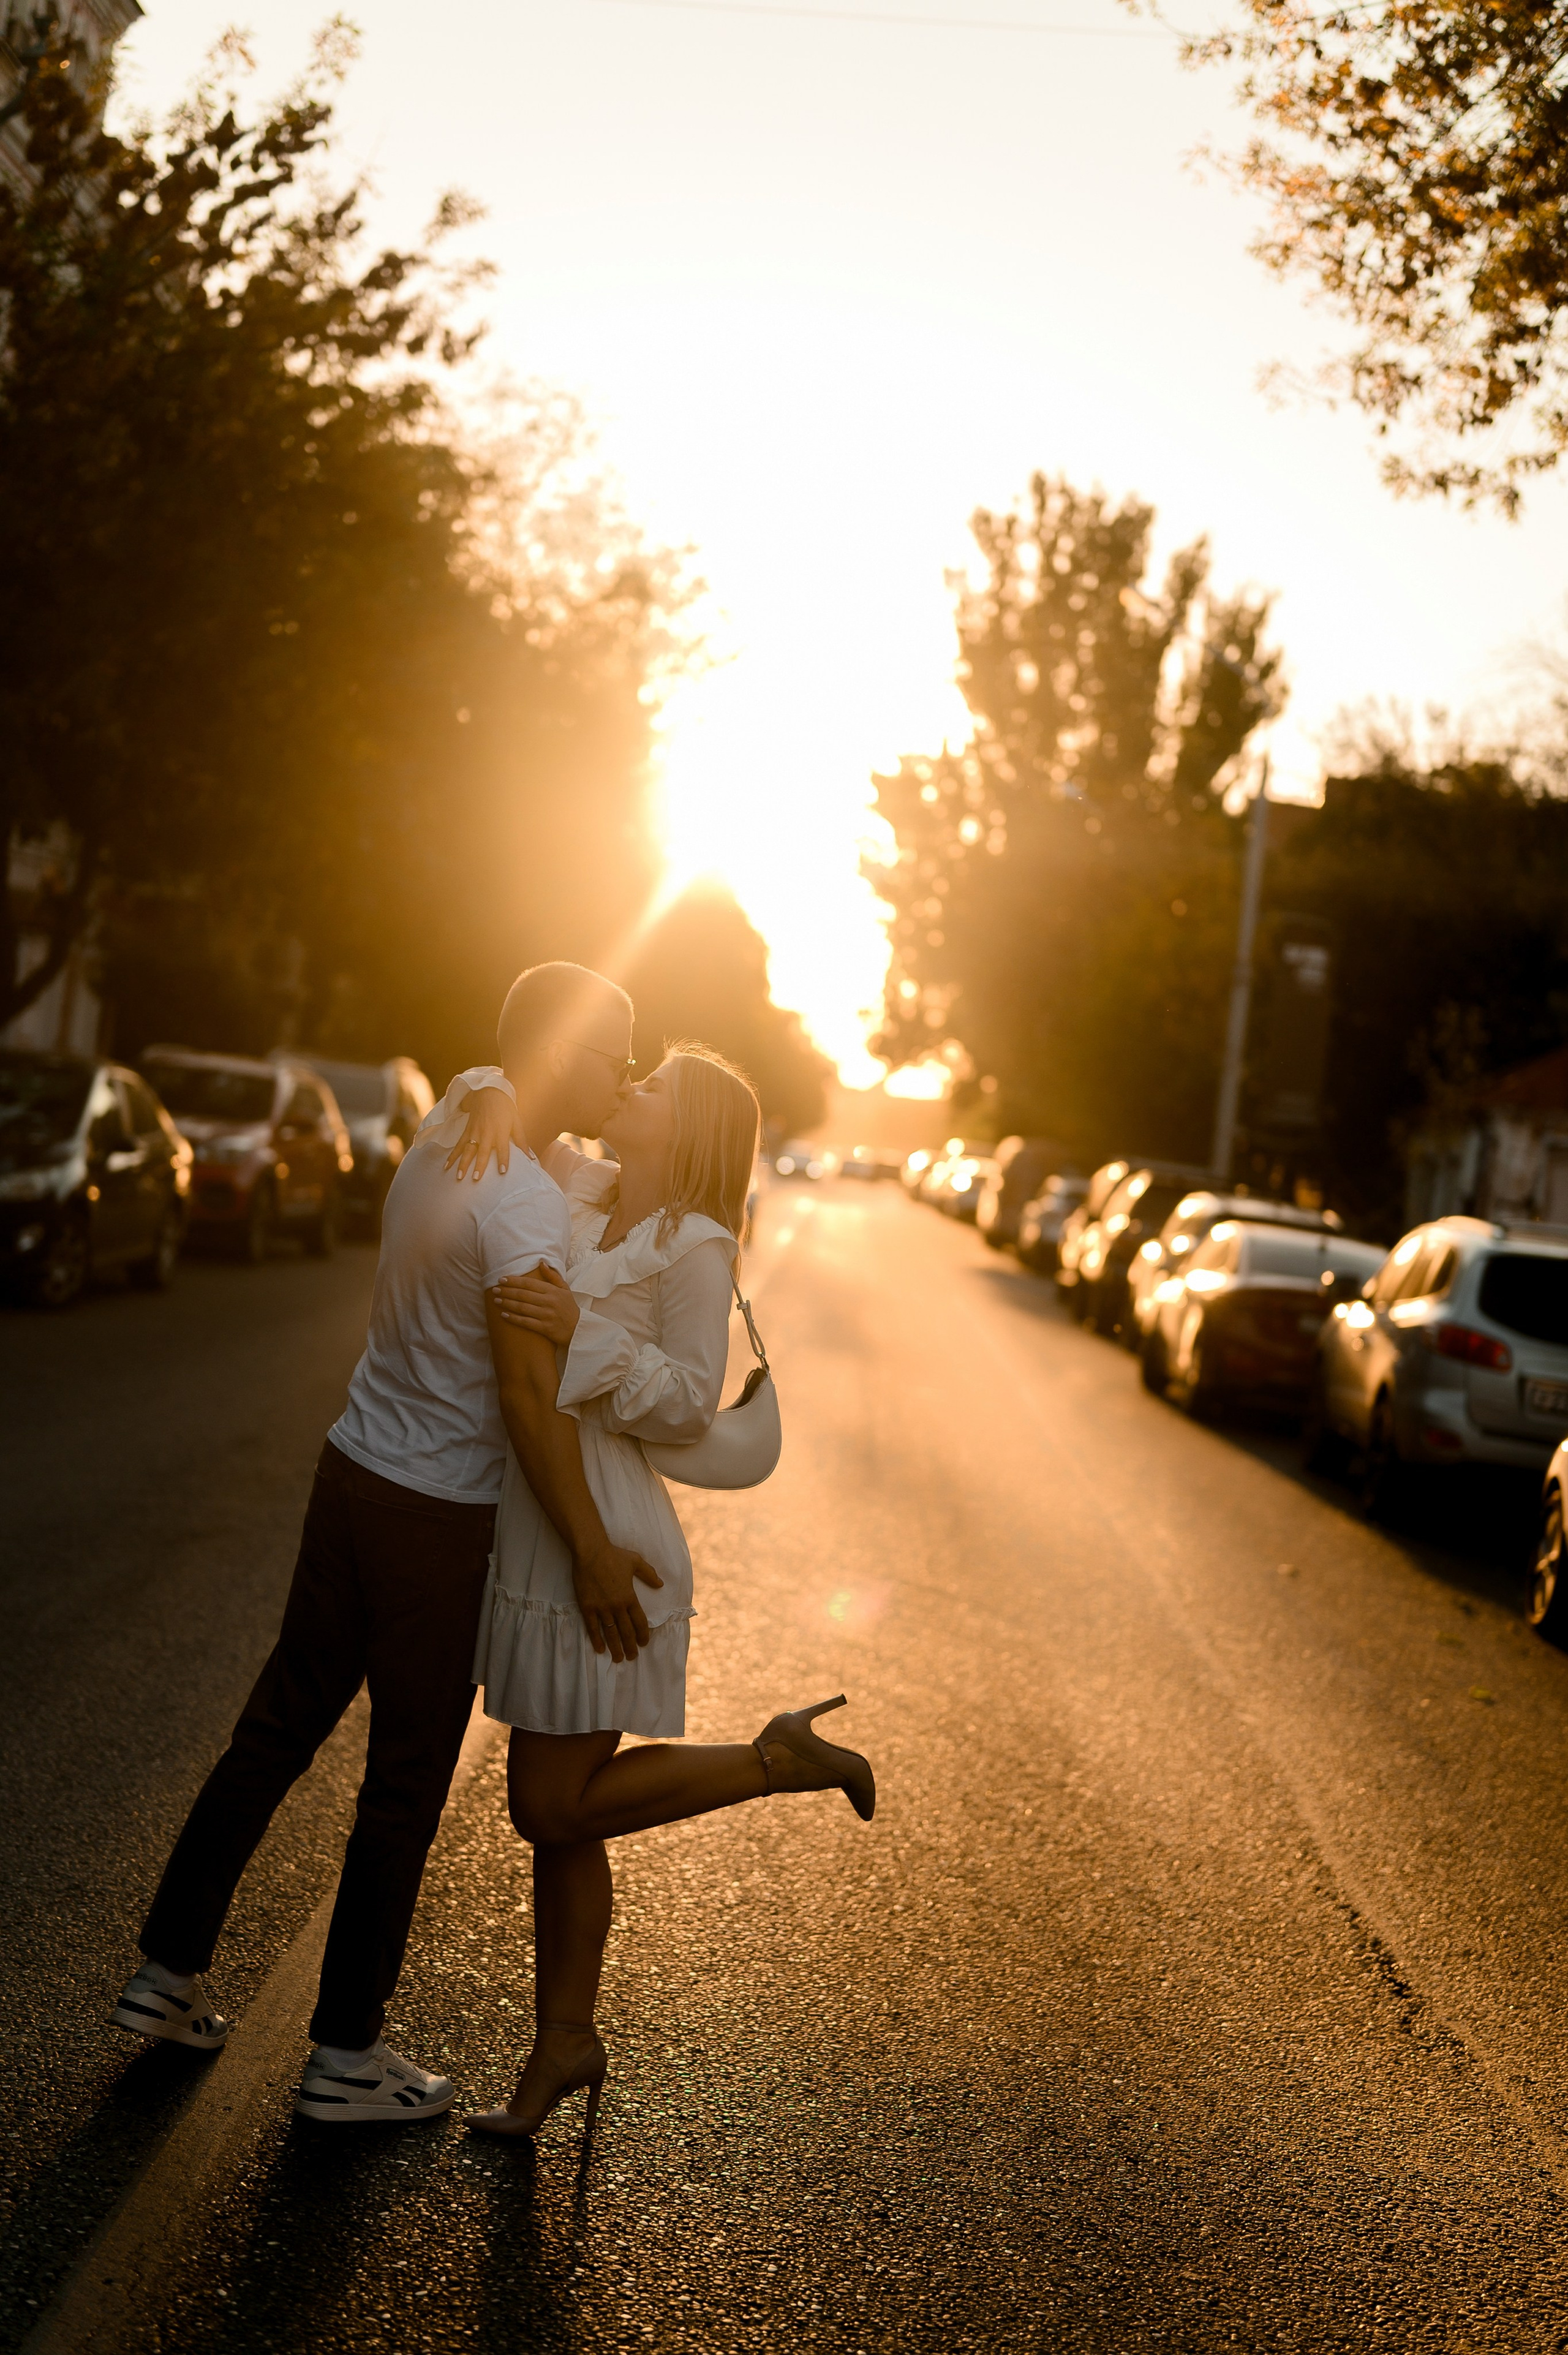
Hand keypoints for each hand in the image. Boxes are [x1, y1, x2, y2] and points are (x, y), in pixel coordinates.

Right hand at [446, 1086, 523, 1182]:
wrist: (488, 1092)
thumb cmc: (505, 1108)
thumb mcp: (516, 1122)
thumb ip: (522, 1141)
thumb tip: (531, 1157)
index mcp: (501, 1131)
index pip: (503, 1148)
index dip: (503, 1159)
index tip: (502, 1172)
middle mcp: (486, 1133)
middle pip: (483, 1151)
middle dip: (479, 1165)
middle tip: (476, 1178)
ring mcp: (474, 1132)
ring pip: (467, 1150)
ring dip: (463, 1163)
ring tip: (459, 1177)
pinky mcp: (467, 1131)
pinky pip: (458, 1145)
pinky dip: (452, 1155)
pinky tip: (446, 1166)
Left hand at [493, 1263, 579, 1343]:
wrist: (579, 1329)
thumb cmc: (569, 1307)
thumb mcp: (565, 1289)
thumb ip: (552, 1276)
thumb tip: (541, 1262)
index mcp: (553, 1291)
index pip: (529, 1283)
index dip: (514, 1281)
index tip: (502, 1279)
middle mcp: (549, 1302)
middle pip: (523, 1295)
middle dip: (507, 1291)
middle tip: (494, 1289)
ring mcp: (547, 1316)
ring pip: (522, 1308)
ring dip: (507, 1303)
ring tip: (496, 1300)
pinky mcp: (545, 1328)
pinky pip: (526, 1322)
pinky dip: (514, 1319)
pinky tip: (503, 1315)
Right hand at [572, 1541, 663, 1660]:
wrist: (590, 1551)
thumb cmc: (614, 1555)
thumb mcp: (636, 1561)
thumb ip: (649, 1574)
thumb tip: (661, 1584)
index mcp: (630, 1597)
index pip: (639, 1621)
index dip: (642, 1635)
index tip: (643, 1643)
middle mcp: (617, 1606)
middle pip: (626, 1632)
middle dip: (630, 1646)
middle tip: (632, 1657)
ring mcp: (602, 1608)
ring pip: (610, 1633)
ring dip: (615, 1647)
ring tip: (618, 1658)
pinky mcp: (587, 1607)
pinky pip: (592, 1628)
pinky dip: (596, 1640)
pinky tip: (600, 1649)